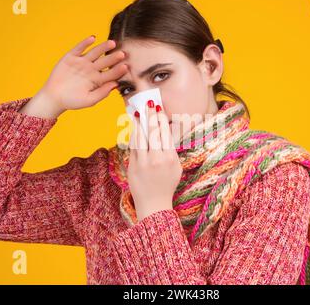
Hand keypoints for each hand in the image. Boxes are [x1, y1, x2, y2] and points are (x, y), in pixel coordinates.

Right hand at [19, 35, 127, 118]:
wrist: (54, 97)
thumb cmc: (72, 101)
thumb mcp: (89, 100)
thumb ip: (102, 93)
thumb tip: (115, 85)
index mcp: (98, 80)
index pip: (111, 74)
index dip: (118, 70)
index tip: (126, 66)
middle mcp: (92, 69)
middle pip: (105, 62)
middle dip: (113, 58)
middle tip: (123, 53)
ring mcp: (82, 62)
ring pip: (95, 53)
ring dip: (103, 48)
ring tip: (112, 43)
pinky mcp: (71, 57)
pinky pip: (79, 48)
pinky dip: (85, 43)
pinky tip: (92, 38)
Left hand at [127, 101, 182, 221]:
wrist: (154, 204)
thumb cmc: (167, 185)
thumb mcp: (176, 168)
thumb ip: (171, 151)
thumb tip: (166, 133)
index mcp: (170, 158)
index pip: (165, 134)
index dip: (161, 120)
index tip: (159, 110)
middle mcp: (157, 159)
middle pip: (153, 132)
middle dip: (151, 116)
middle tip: (149, 104)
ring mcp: (143, 163)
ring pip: (140, 137)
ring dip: (139, 122)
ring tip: (138, 111)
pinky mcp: (133, 167)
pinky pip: (133, 147)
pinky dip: (133, 135)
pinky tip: (133, 127)